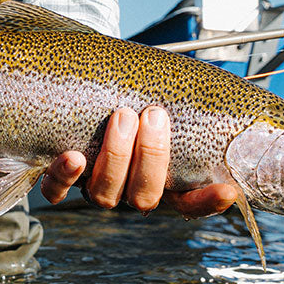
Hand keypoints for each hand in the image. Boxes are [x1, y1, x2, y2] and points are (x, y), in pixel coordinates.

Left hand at [39, 106, 235, 218]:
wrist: (75, 93)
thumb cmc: (122, 99)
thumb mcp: (151, 100)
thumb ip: (174, 101)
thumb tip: (212, 79)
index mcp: (155, 180)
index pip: (188, 203)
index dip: (206, 202)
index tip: (227, 189)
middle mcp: (125, 191)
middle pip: (144, 196)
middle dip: (152, 156)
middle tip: (152, 115)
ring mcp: (91, 189)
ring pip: (105, 195)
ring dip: (116, 157)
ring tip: (122, 117)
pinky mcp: (57, 182)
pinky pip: (56, 191)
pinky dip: (64, 176)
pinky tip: (72, 156)